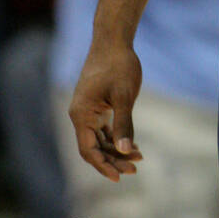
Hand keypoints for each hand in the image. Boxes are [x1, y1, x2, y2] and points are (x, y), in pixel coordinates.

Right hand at [69, 41, 142, 180]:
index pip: (89, 150)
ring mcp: (87, 110)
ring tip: (138, 158)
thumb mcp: (125, 96)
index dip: (103, 165)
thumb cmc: (119, 65)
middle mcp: (80, 115)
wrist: (113, 40)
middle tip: (136, 168)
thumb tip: (125, 150)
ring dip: (116, 151)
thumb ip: (124, 124)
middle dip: (113, 160)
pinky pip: (102, 129)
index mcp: (81, 115)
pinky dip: (115, 138)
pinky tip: (131, 145)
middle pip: (94, 148)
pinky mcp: (95, 105)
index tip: (120, 177)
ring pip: (99, 140)